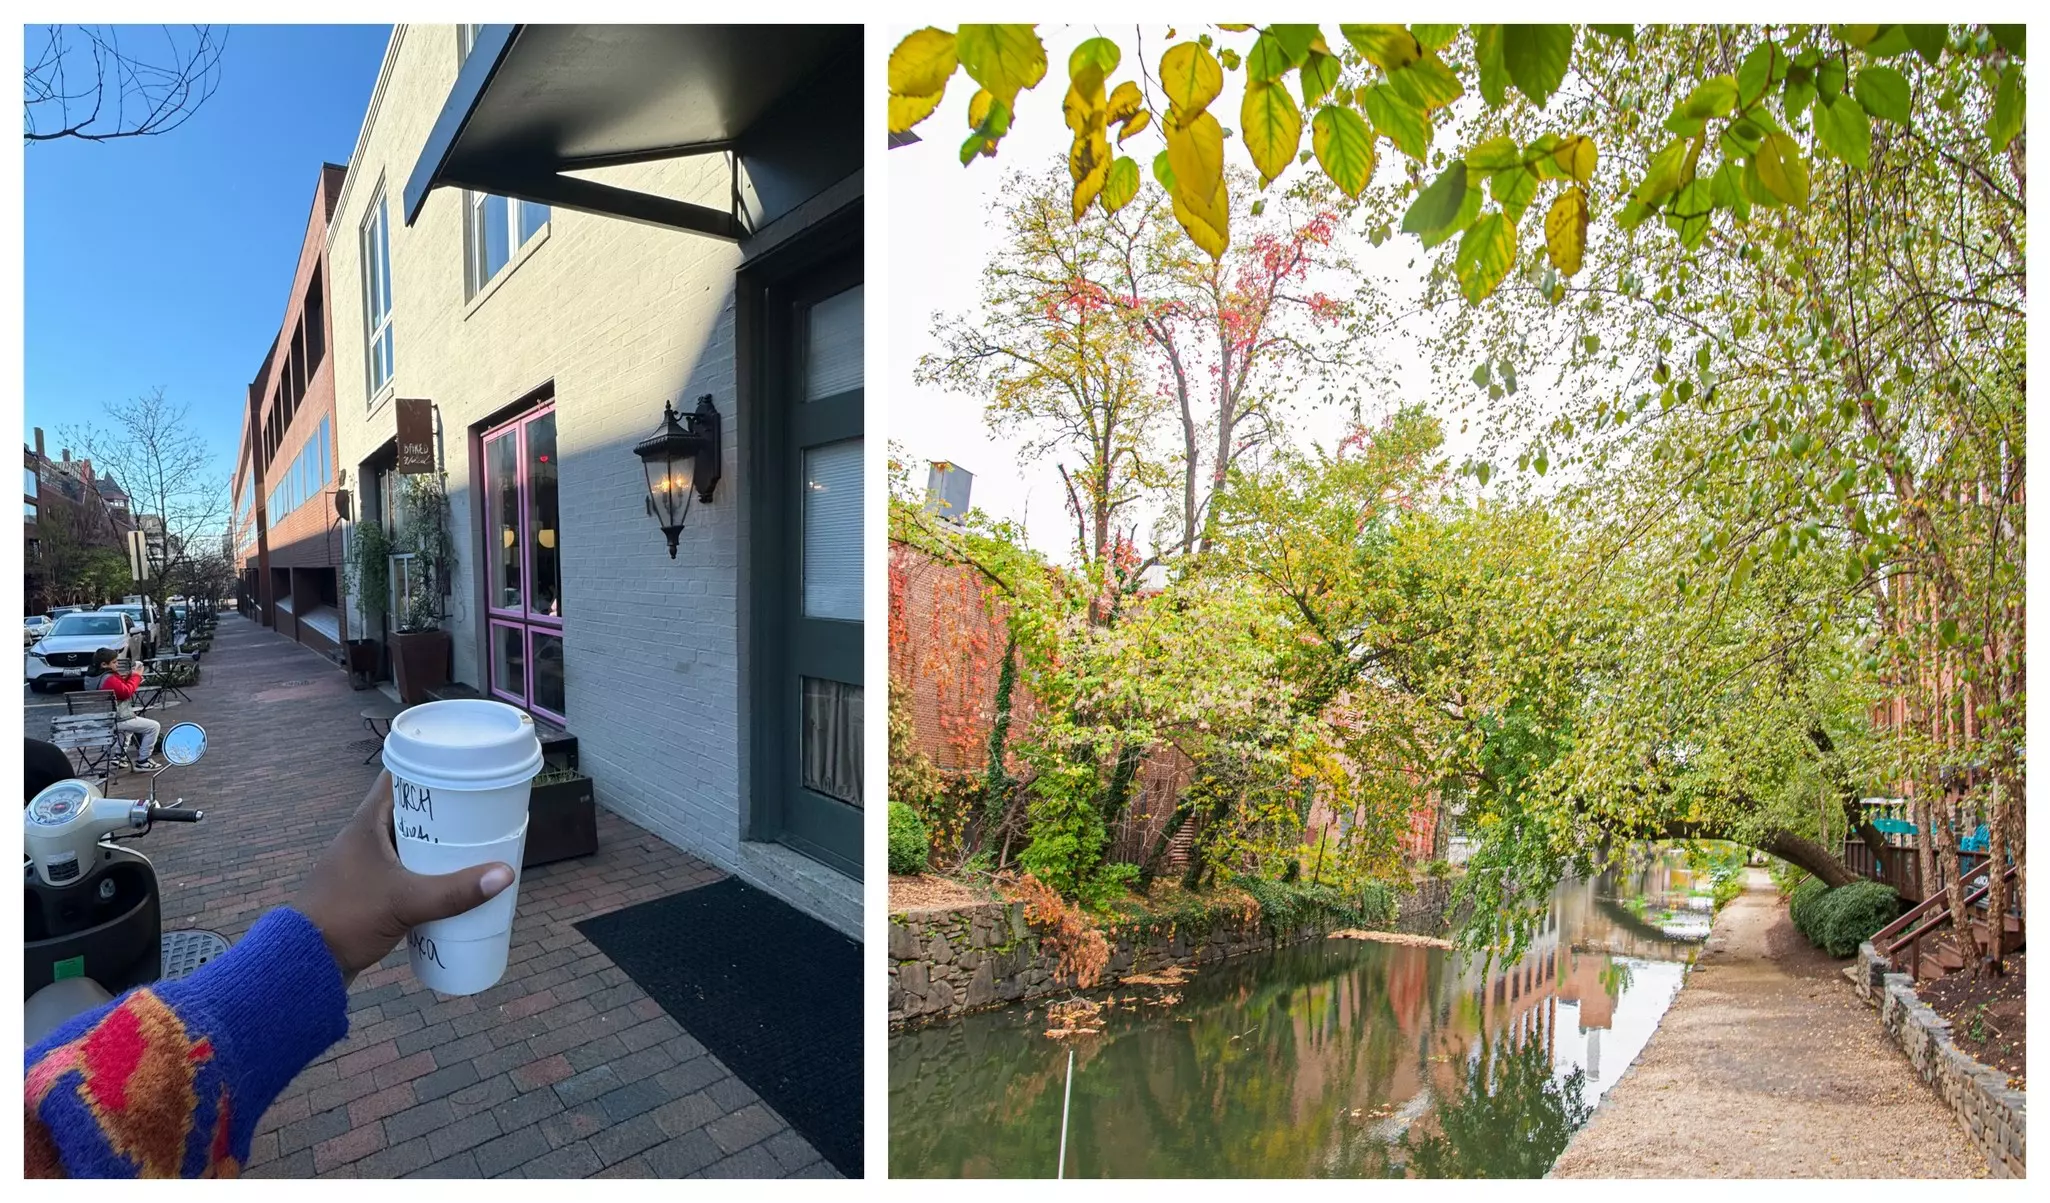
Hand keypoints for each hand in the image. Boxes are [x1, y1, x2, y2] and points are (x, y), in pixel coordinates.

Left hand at [297, 770, 514, 984]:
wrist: (304, 962)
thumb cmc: (347, 918)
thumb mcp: (405, 902)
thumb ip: (454, 891)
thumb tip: (505, 875)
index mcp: (366, 823)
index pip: (398, 777)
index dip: (429, 766)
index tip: (464, 767)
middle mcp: (364, 836)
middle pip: (410, 808)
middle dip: (444, 808)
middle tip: (481, 808)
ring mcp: (365, 862)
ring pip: (408, 839)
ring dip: (436, 839)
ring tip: (474, 841)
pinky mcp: (368, 887)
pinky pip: (404, 865)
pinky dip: (426, 865)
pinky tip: (450, 877)